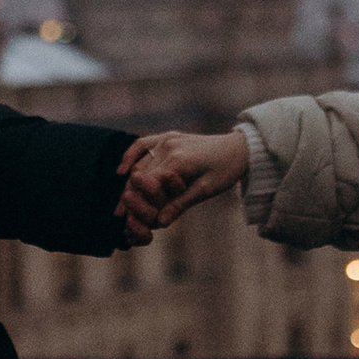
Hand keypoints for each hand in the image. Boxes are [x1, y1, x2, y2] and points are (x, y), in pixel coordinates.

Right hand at [119, 130, 250, 228]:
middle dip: (130, 196)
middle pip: (141, 175)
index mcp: (179, 161)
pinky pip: (143, 143)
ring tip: (121, 202)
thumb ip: (180, 204)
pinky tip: (122, 170)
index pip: (149, 184)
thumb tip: (160, 222)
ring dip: (129, 182)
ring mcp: (167, 139)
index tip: (128, 219)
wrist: (238, 148)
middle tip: (119, 215)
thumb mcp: (206, 191)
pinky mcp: (168, 136)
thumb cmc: (225, 171)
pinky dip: (130, 155)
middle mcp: (169, 146)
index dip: (138, 203)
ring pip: (140, 163)